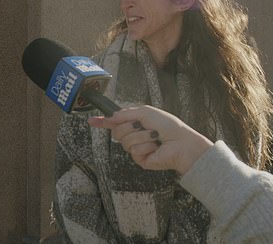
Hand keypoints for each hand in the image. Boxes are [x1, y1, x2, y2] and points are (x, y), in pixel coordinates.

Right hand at [87, 105, 212, 174]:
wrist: (181, 143)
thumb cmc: (168, 126)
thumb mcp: (145, 112)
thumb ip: (126, 113)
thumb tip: (111, 117)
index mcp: (135, 123)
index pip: (114, 123)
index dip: (103, 122)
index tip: (91, 121)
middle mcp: (134, 135)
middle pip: (117, 132)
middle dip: (129, 127)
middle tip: (142, 126)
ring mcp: (137, 148)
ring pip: (125, 141)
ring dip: (141, 136)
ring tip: (154, 137)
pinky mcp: (140, 160)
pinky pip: (134, 151)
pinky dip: (146, 146)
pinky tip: (155, 147)